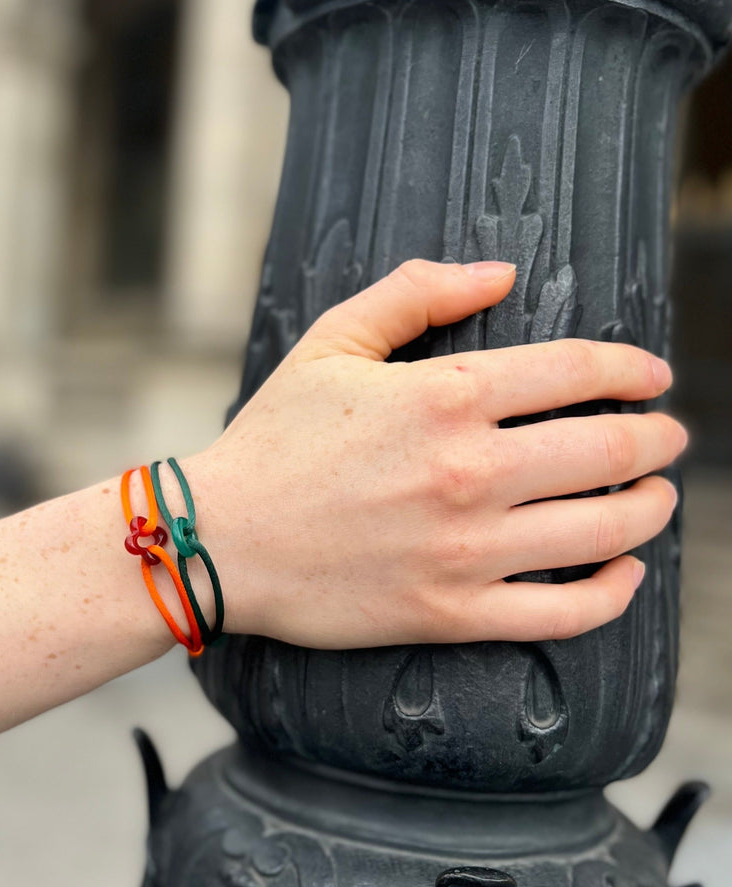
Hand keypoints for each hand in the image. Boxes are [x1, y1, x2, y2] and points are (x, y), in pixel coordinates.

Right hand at [184, 258, 685, 648]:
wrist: (220, 539)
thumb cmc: (272, 440)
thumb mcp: (331, 343)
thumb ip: (417, 291)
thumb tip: (502, 271)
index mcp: (444, 397)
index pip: (580, 372)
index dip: (633, 370)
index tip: (652, 377)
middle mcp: (469, 472)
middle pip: (610, 450)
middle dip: (657, 439)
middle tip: (666, 437)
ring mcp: (465, 550)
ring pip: (604, 530)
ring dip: (649, 508)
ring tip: (655, 496)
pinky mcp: (451, 613)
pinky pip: (563, 614)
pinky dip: (612, 594)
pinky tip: (623, 574)